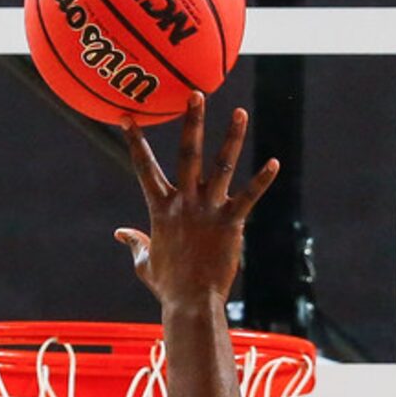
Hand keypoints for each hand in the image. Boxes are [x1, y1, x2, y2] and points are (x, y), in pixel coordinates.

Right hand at [116, 94, 277, 306]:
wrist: (191, 302)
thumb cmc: (168, 285)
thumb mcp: (144, 262)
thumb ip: (135, 242)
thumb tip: (120, 234)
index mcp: (161, 209)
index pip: (144, 169)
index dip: (135, 142)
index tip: (128, 119)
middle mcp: (185, 202)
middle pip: (187, 154)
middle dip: (192, 122)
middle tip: (195, 94)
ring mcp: (209, 210)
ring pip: (222, 165)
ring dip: (232, 138)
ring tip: (240, 113)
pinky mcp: (231, 222)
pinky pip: (249, 196)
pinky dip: (262, 179)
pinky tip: (274, 163)